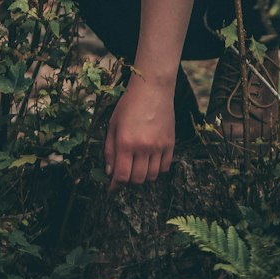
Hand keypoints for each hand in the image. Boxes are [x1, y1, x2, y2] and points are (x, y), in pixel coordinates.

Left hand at [104, 75, 175, 189]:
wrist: (152, 89)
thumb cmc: (129, 105)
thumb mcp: (112, 125)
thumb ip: (109, 150)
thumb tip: (110, 172)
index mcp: (126, 142)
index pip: (121, 176)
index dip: (115, 186)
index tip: (111, 189)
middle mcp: (143, 147)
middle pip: (137, 180)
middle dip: (128, 182)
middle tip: (124, 175)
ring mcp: (159, 146)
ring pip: (151, 176)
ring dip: (142, 177)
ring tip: (136, 167)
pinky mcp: (170, 144)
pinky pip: (164, 168)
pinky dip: (156, 170)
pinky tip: (149, 162)